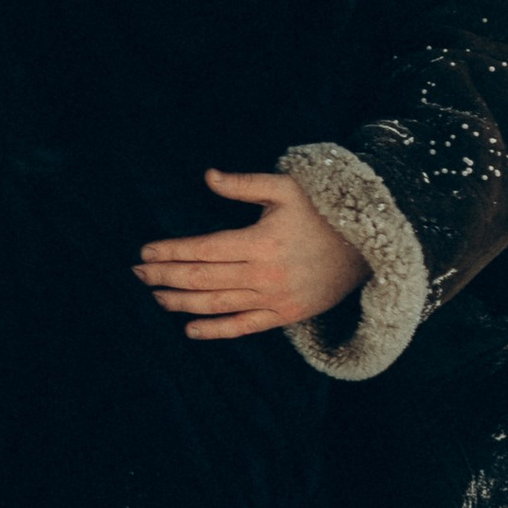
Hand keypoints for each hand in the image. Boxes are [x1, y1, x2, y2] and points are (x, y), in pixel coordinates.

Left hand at [136, 168, 367, 342]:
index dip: (171, 252)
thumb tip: (207, 176)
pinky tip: (189, 329)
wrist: (369, 246)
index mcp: (262, 241)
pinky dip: (215, 331)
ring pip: (218, 305)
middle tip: (138, 273)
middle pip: (203, 279)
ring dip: (181, 303)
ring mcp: (276, 298)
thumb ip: (244, 185)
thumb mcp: (286, 189)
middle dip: (166, 276)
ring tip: (156, 297)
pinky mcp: (286, 315)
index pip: (204, 249)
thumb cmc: (324, 211)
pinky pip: (243, 327)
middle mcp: (265, 274)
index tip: (144, 251)